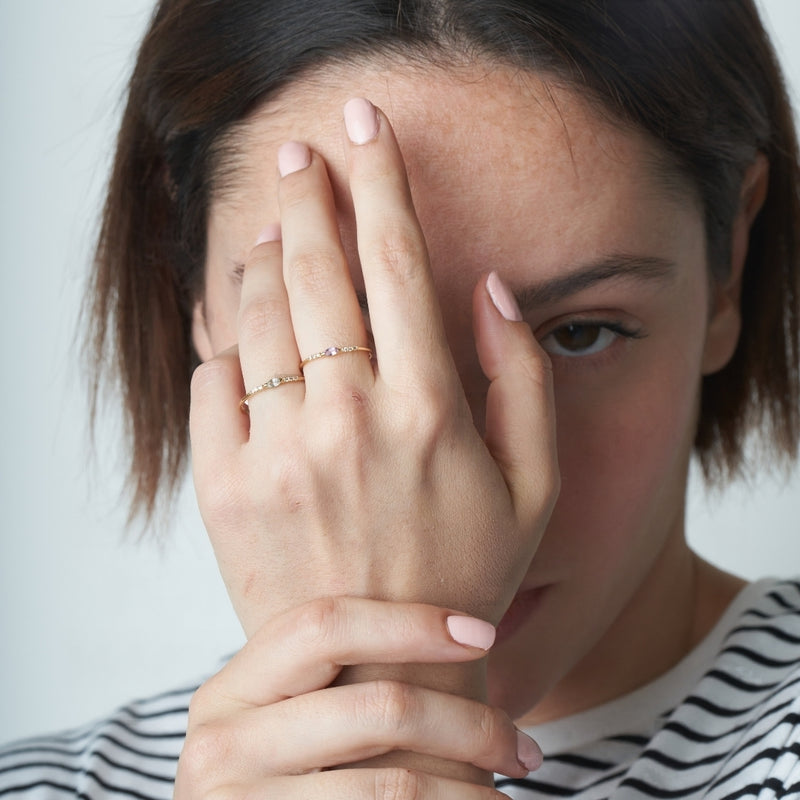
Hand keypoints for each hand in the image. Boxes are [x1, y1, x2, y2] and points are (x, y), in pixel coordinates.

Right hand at [174, 598, 541, 798]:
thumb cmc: (285, 778)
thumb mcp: (283, 720)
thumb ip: (333, 680)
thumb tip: (459, 634)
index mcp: (230, 691)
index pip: (324, 624)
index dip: (410, 620)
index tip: (483, 632)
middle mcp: (221, 747)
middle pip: (377, 707)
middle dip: (470, 724)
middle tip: (522, 747)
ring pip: (396, 785)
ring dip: (472, 789)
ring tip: (508, 784)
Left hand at [190, 97, 557, 636]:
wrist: (376, 671)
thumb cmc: (463, 574)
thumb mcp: (534, 486)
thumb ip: (526, 379)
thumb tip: (491, 288)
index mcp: (428, 411)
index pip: (398, 260)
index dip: (382, 180)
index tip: (366, 126)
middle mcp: (348, 421)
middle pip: (317, 269)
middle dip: (307, 195)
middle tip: (300, 156)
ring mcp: (278, 454)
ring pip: (256, 316)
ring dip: (259, 257)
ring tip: (267, 233)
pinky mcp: (225, 488)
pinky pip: (212, 383)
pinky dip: (223, 342)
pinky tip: (240, 332)